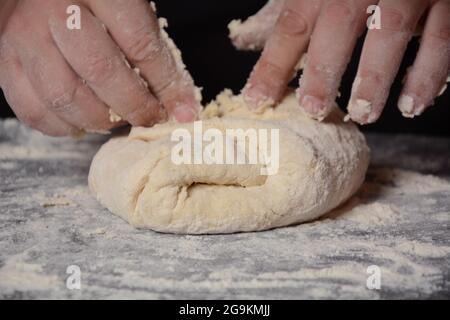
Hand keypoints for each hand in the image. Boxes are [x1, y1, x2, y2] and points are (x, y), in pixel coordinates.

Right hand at [0, 0, 200, 135]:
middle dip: (134, 107)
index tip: (183, 111)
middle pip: (100, 72)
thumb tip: (183, 107)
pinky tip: (83, 120)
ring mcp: (24, 37)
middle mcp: (56, 11)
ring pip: (64, 97)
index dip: (167, 86)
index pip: (140, 45)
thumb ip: (153, 53)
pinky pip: (34, 110)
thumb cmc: (95, 3)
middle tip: (150, 117)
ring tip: (117, 118)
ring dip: (100, 120)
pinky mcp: (6, 62)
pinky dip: (65, 126)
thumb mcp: (130, 11)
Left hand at [231, 0, 449, 123]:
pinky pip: (443, 38)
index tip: (257, 101)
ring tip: (365, 114)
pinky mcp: (445, 1)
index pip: (290, 25)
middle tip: (315, 110)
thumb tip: (242, 40)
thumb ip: (282, 13)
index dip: (272, 66)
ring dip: (377, 78)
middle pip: (339, 25)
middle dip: (324, 70)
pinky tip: (412, 104)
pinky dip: (428, 74)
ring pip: (394, 30)